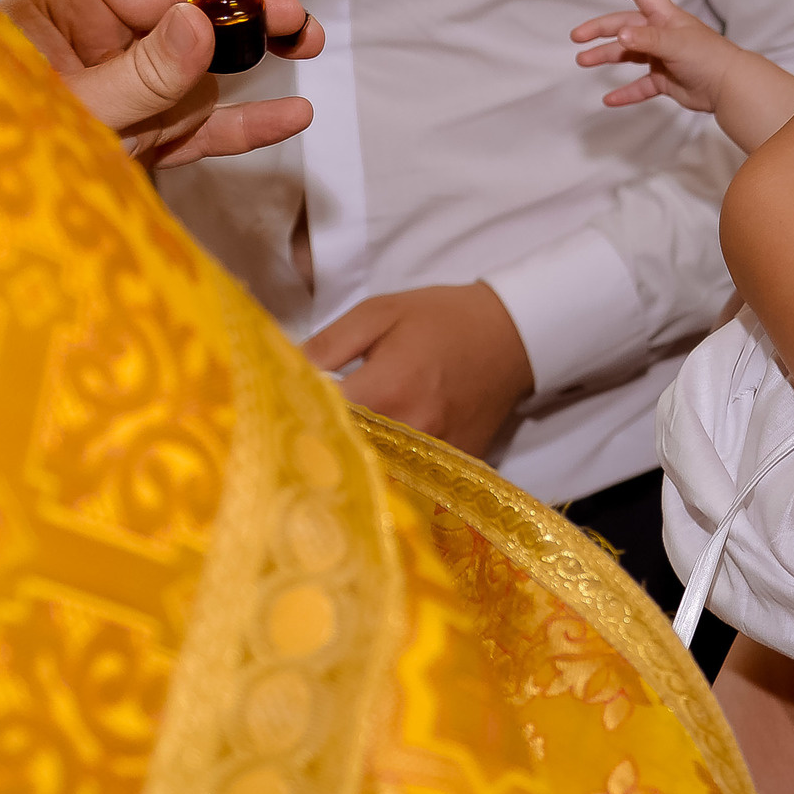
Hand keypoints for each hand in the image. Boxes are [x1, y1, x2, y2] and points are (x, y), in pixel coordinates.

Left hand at [1, 0, 323, 168]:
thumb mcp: (69, 108)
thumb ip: (139, 70)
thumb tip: (202, 20)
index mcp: (60, 10)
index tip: (279, 5)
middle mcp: (94, 44)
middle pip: (185, 22)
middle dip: (244, 25)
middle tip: (303, 31)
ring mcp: (121, 92)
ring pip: (197, 78)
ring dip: (233, 83)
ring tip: (297, 64)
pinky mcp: (139, 138)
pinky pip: (199, 127)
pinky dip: (244, 125)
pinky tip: (292, 116)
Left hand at [301, 282, 534, 458]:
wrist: (514, 334)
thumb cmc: (441, 318)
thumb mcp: (380, 312)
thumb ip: (329, 343)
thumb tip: (284, 373)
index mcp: (387, 387)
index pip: (323, 418)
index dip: (297, 418)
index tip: (279, 417)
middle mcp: (411, 428)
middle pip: (347, 455)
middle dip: (320, 450)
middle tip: (296, 445)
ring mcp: (437, 453)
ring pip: (378, 475)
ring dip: (353, 468)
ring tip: (331, 461)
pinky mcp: (456, 465)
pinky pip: (413, 481)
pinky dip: (391, 476)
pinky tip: (374, 468)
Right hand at [570, 0, 742, 111]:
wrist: (729, 87)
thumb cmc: (709, 56)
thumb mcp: (675, 42)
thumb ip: (646, 39)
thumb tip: (620, 34)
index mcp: (665, 18)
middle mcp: (660, 34)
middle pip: (624, 26)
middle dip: (600, 30)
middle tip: (578, 37)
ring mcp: (661, 58)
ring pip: (627, 55)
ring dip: (605, 57)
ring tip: (584, 61)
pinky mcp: (664, 80)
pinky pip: (639, 86)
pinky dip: (625, 92)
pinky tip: (609, 99)